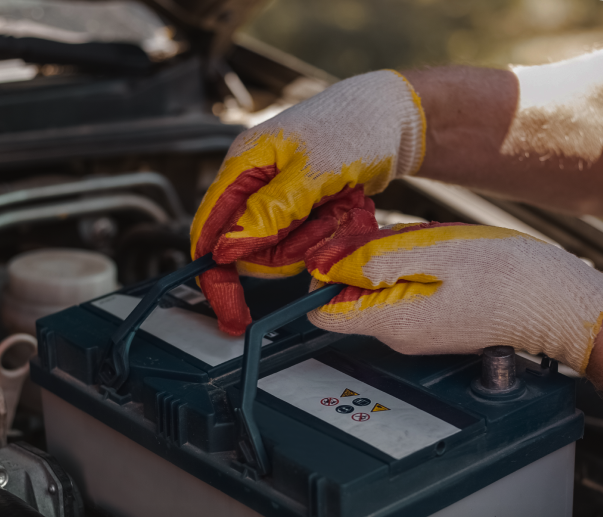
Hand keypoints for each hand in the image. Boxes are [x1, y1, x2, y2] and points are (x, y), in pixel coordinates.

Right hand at [190, 70, 425, 334]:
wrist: (394, 117)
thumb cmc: (355, 125)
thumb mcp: (313, 170)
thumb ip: (269, 211)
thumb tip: (226, 249)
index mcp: (242, 165)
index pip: (209, 230)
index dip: (215, 276)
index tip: (231, 312)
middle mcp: (253, 184)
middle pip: (248, 249)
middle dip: (287, 249)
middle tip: (323, 220)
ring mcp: (276, 199)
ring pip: (278, 251)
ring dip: (313, 239)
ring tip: (339, 206)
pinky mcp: (298, 210)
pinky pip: (302, 243)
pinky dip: (325, 234)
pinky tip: (343, 207)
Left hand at [305, 210, 602, 373]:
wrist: (559, 305)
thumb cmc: (511, 278)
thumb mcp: (438, 253)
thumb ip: (379, 260)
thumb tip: (331, 266)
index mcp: (392, 321)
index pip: (324, 311)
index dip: (323, 276)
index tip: (341, 247)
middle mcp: (397, 336)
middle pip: (351, 295)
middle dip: (365, 260)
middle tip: (404, 238)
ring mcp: (415, 333)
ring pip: (379, 289)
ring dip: (394, 260)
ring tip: (432, 247)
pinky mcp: (431, 323)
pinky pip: (404, 292)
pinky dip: (413, 269)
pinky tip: (443, 257)